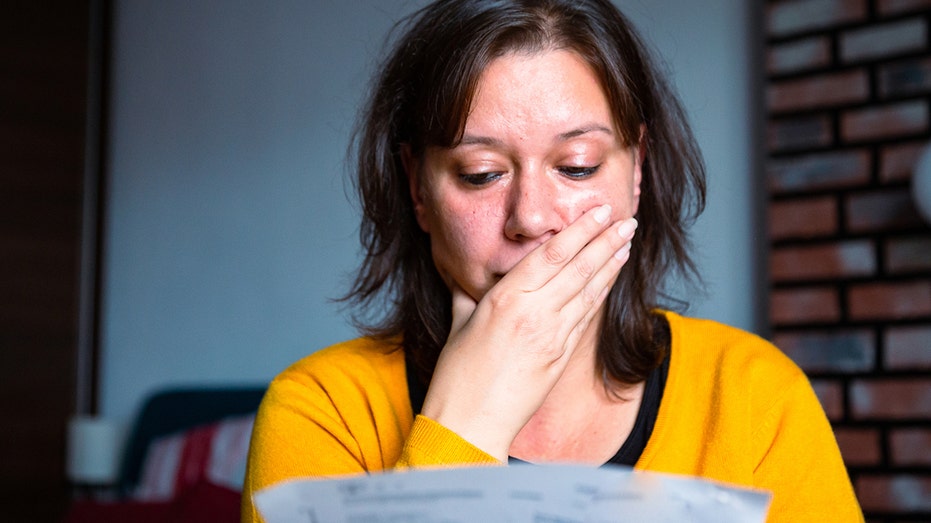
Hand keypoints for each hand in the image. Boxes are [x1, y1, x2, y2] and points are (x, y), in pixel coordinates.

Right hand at [420, 204, 636, 460]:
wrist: (470, 424)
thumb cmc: (457, 377)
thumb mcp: (459, 324)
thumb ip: (468, 295)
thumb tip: (469, 278)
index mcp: (504, 300)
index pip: (550, 255)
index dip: (578, 231)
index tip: (597, 212)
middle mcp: (533, 314)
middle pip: (578, 268)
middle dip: (604, 241)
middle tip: (626, 219)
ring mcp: (551, 337)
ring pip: (588, 292)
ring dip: (611, 264)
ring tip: (626, 242)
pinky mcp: (560, 357)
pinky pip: (585, 318)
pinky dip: (601, 295)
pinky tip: (611, 280)